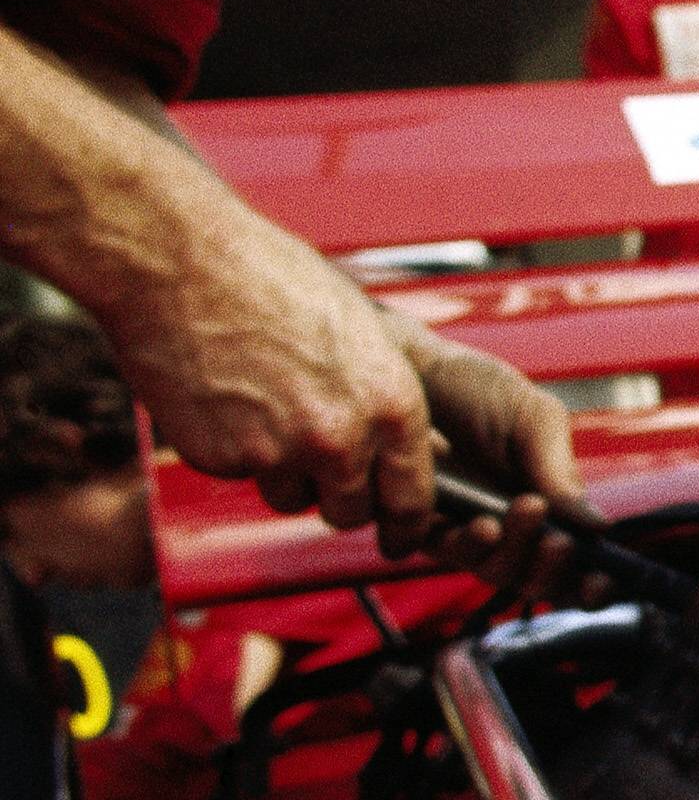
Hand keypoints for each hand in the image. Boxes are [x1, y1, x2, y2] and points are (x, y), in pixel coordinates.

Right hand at [109, 188, 437, 539]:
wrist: (184, 264)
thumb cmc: (269, 279)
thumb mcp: (361, 333)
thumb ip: (379, 393)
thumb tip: (398, 438)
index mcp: (392, 402)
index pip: (414, 495)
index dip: (406, 521)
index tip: (399, 535)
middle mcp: (342, 436)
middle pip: (352, 512)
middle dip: (338, 497)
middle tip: (318, 464)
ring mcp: (280, 452)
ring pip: (292, 499)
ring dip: (282, 473)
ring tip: (264, 410)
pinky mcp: (223, 458)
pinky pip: (240, 476)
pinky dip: (234, 451)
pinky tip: (227, 400)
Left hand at [400, 326, 586, 590]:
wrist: (410, 365)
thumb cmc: (475, 388)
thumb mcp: (535, 418)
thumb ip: (561, 470)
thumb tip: (598, 526)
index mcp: (546, 502)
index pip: (575, 560)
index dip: (590, 583)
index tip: (601, 582)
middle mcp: (507, 524)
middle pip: (537, 579)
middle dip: (551, 570)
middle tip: (559, 541)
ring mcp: (463, 528)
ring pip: (495, 573)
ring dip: (515, 554)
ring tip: (522, 513)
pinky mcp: (418, 525)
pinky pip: (447, 557)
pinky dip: (472, 546)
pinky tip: (483, 521)